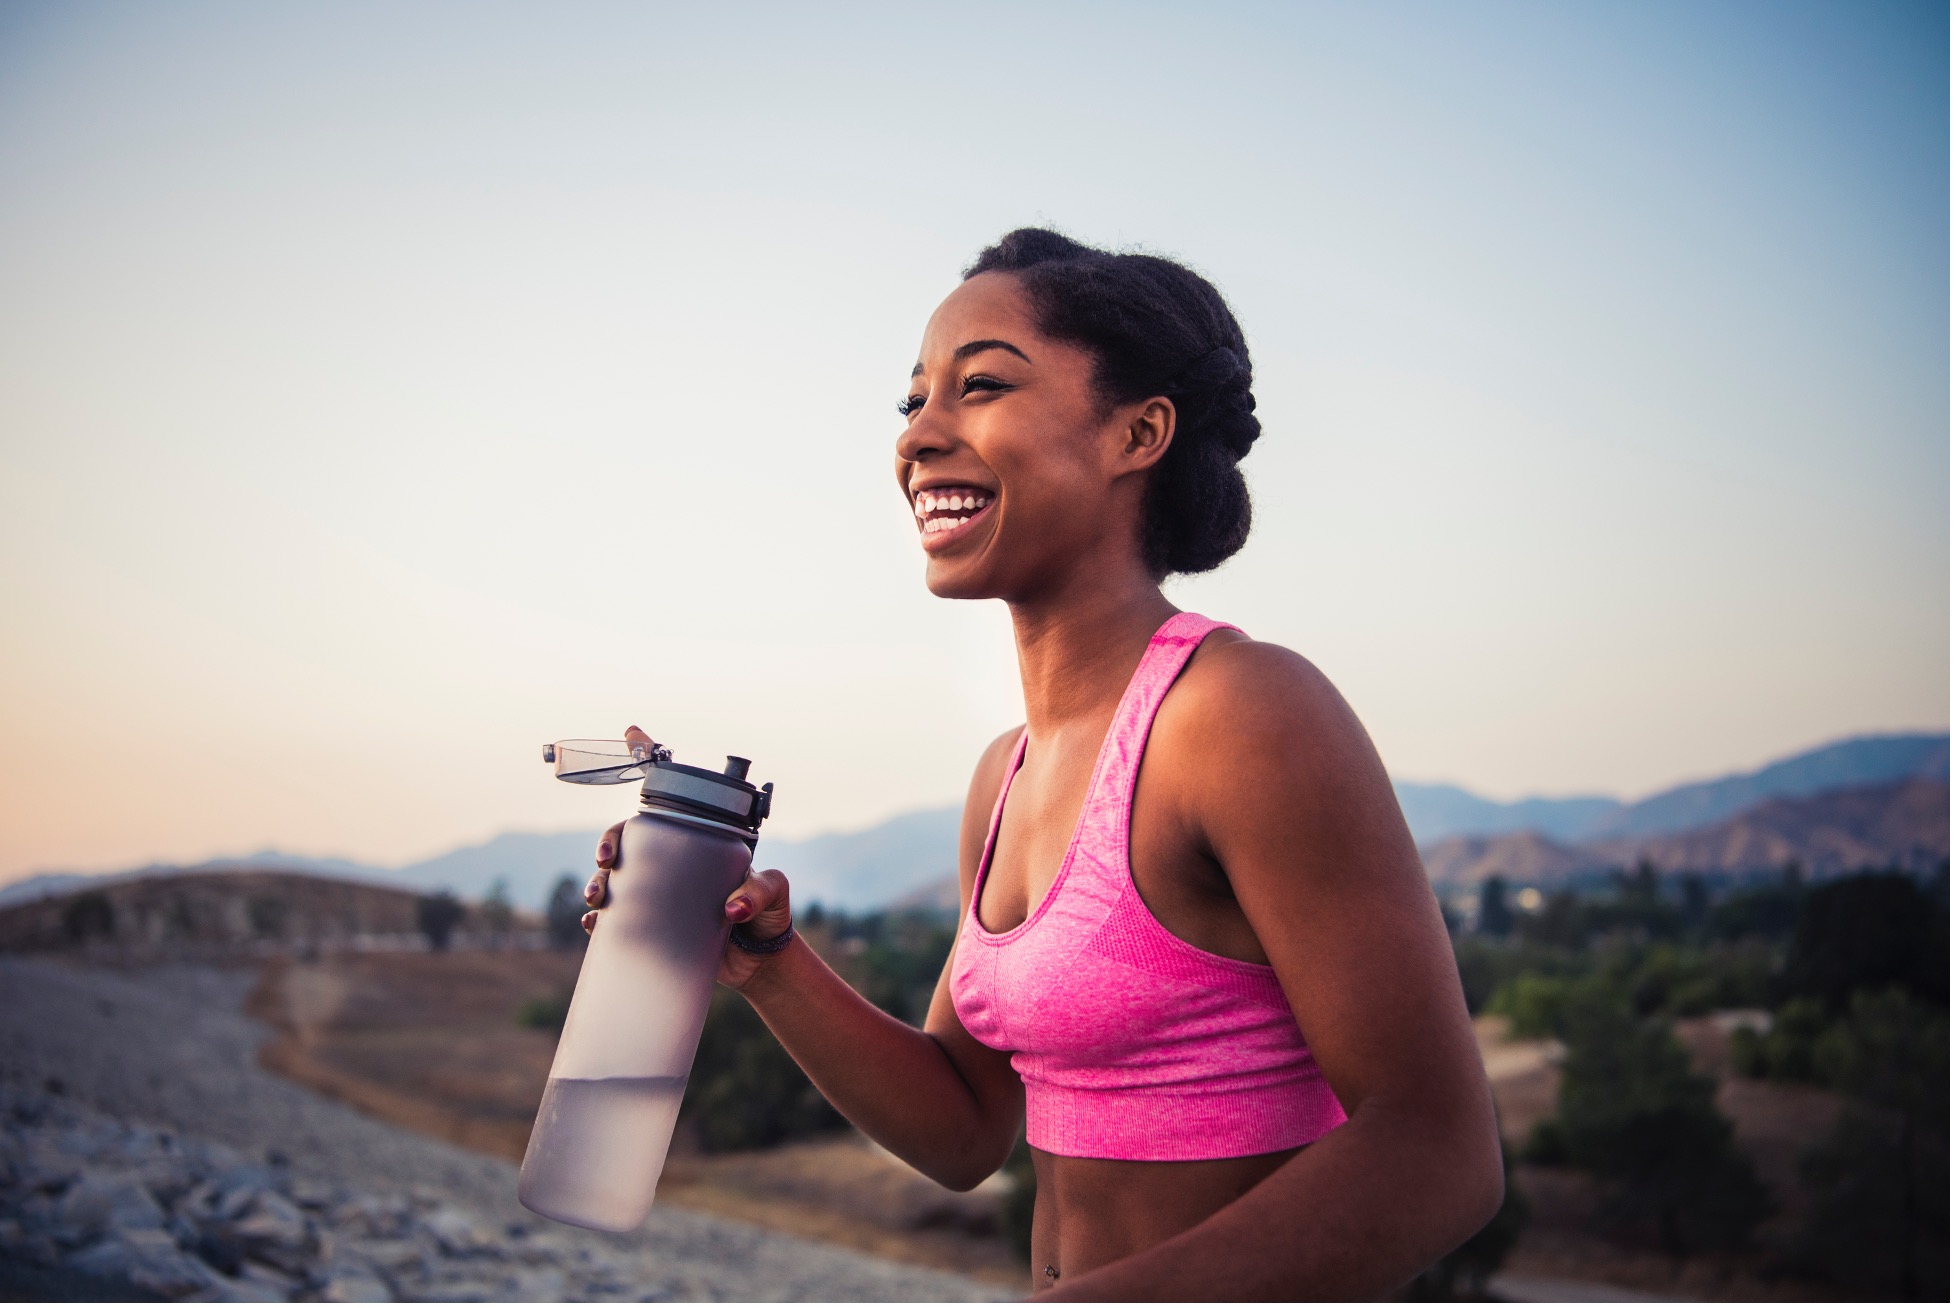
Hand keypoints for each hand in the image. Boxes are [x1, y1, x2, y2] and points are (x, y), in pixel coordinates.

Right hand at [584, 726, 795, 990]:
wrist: (760, 961)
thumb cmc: (770, 916)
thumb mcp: (773, 893)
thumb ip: (759, 892)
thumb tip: (732, 908)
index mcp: (699, 844)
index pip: (674, 798)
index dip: (649, 760)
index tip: (631, 732)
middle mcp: (674, 864)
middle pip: (629, 839)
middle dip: (609, 841)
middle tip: (606, 859)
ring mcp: (660, 895)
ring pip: (614, 878)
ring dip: (596, 881)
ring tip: (598, 896)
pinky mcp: (652, 928)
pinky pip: (616, 920)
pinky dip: (600, 920)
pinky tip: (594, 923)